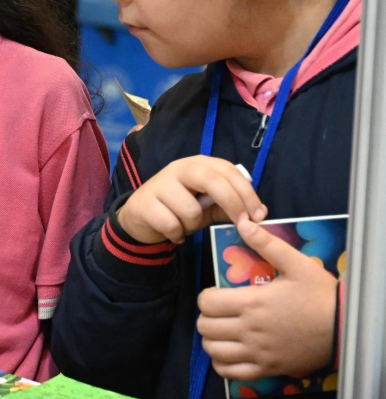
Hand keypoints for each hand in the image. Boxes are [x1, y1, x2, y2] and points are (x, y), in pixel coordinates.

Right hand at [117, 155, 266, 243]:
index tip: (259, 215)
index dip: (247, 192)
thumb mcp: (207, 207)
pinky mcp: (145, 203)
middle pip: (212, 180)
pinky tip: (173, 233)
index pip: (227, 170)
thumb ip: (230, 206)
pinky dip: (177, 234)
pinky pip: (172, 224)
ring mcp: (160, 184)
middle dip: (233, 204)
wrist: (140, 217)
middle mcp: (179, 168)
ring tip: (186, 226)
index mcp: (198, 164)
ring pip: (191, 210)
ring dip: (194, 225)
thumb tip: (259, 214)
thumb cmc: (179, 209)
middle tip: (243, 225)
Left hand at [197, 214, 337, 379]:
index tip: (218, 295)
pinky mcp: (267, 368)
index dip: (206, 297)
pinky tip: (230, 352)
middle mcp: (249, 329)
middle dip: (207, 317)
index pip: (205, 303)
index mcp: (252, 302)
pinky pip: (230, 373)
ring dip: (212, 340)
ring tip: (223, 331)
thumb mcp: (297, 264)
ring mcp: (257, 352)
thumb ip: (266, 244)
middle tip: (220, 312)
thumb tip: (243, 223)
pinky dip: (222, 363)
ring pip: (213, 350)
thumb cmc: (321, 295)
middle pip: (204, 327)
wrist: (345, 327)